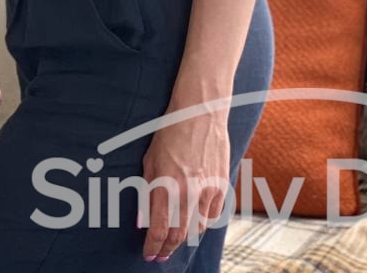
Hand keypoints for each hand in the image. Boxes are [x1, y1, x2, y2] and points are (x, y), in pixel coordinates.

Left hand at [138, 109, 230, 261]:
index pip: (159, 230)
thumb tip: (144, 220)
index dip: (153, 247)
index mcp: (167, 186)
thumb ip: (148, 192)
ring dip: (185, 238)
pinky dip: (203, 222)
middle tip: (161, 255)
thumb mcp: (150, 161)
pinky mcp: (222, 185)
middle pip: (179, 236)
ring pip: (198, 229)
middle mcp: (188, 192)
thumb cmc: (170, 133)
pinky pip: (213, 215)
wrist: (200, 112)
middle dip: (168, 249)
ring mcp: (208, 190)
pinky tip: (195, 222)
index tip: (148, 254)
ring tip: (176, 240)